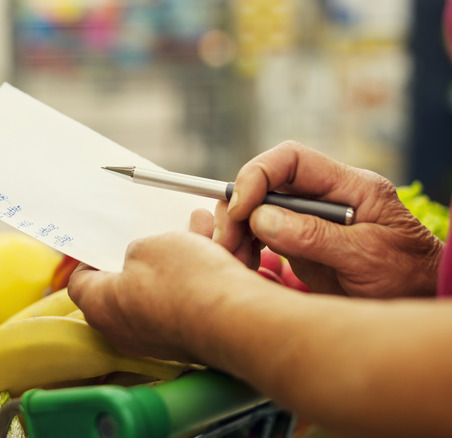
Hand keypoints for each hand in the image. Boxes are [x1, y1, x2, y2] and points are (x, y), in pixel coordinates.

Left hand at [67, 214, 272, 362]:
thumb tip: (141, 259)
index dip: (91, 257)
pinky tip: (217, 249)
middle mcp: (124, 331)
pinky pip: (188, 301)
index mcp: (101, 308)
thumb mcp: (149, 245)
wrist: (236, 320)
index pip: (80, 282)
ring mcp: (157, 339)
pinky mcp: (189, 340)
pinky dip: (199, 276)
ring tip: (199, 228)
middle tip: (159, 232)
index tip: (106, 242)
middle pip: (126, 285)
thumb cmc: (184, 283)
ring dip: (180, 258)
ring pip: (163, 290)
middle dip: (148, 252)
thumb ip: (136, 249)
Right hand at [218, 141, 443, 297]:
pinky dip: (244, 248)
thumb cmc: (407, 276)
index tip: (241, 209)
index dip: (258, 175)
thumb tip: (262, 218)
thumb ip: (315, 236)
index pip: (291, 160)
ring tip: (233, 260)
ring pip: (256, 211)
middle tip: (227, 242)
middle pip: (266, 185)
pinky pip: (260, 237)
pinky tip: (243, 265)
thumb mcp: (366, 257)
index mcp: (349, 186)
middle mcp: (324, 197)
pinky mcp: (299, 243)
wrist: (419, 300)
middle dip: (238, 209)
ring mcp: (309, 220)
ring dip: (236, 232)